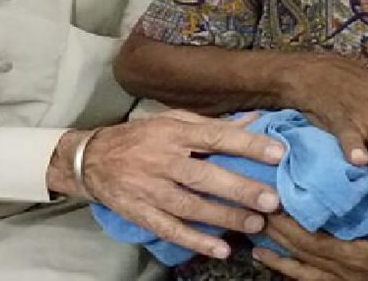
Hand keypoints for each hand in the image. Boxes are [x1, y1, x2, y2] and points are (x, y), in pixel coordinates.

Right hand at [47, 110, 283, 259]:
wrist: (90, 160)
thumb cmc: (140, 137)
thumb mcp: (172, 121)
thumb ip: (211, 124)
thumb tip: (253, 120)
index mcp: (173, 133)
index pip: (215, 136)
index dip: (247, 144)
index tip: (278, 152)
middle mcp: (162, 160)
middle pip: (204, 175)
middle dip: (239, 188)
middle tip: (272, 199)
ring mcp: (150, 189)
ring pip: (190, 206)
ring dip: (224, 217)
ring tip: (255, 224)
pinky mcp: (141, 213)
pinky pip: (171, 229)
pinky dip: (196, 240)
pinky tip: (220, 249)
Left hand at [252, 178, 367, 279]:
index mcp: (362, 260)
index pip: (313, 242)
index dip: (289, 227)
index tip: (271, 206)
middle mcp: (351, 278)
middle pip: (303, 259)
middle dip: (276, 240)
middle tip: (253, 218)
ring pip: (307, 278)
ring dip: (281, 262)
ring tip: (257, 249)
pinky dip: (299, 276)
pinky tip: (288, 268)